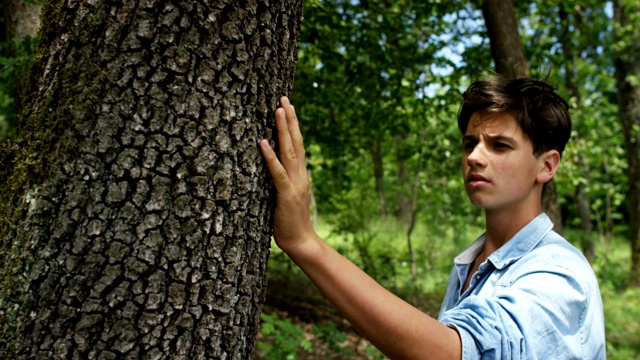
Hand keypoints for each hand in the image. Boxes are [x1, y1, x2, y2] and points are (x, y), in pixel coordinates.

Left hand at [260, 97, 315, 252]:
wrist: (301, 242)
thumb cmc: (289, 221)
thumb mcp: (287, 196)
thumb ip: (284, 180)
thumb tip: (275, 166)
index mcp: (301, 175)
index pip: (298, 144)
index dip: (293, 125)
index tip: (288, 105)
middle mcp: (301, 175)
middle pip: (297, 142)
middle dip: (290, 119)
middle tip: (284, 98)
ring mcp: (295, 184)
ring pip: (290, 152)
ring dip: (283, 130)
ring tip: (278, 110)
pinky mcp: (286, 195)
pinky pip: (277, 172)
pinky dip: (270, 157)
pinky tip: (263, 142)